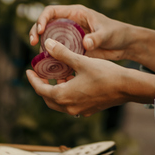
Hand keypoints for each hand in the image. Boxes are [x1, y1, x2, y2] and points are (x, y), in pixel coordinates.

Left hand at [25, 38, 154, 116]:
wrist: (127, 87)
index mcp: (64, 96)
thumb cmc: (105, 73)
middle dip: (42, 86)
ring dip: (55, 91)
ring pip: (59, 103)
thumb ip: (62, 54)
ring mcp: (79, 110)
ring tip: (57, 76)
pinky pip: (71, 104)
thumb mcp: (81, 61)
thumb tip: (48, 44)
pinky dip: (66, 95)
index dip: (33, 79)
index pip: (40, 89)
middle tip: (41, 74)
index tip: (28, 71)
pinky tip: (72, 82)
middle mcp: (69, 107)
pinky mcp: (88, 110)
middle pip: (48, 99)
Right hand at [28, 4, 154, 72]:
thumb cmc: (117, 33)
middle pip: (45, 24)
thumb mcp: (107, 34)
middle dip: (35, 32)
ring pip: (49, 39)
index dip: (42, 19)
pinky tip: (49, 66)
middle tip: (32, 43)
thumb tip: (85, 43)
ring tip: (38, 55)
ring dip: (41, 46)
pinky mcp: (72, 48)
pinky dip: (51, 57)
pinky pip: (57, 51)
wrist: (125, 45)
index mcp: (75, 13)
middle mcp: (69, 23)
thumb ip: (97, 38)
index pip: (51, 11)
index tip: (40, 30)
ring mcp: (70, 36)